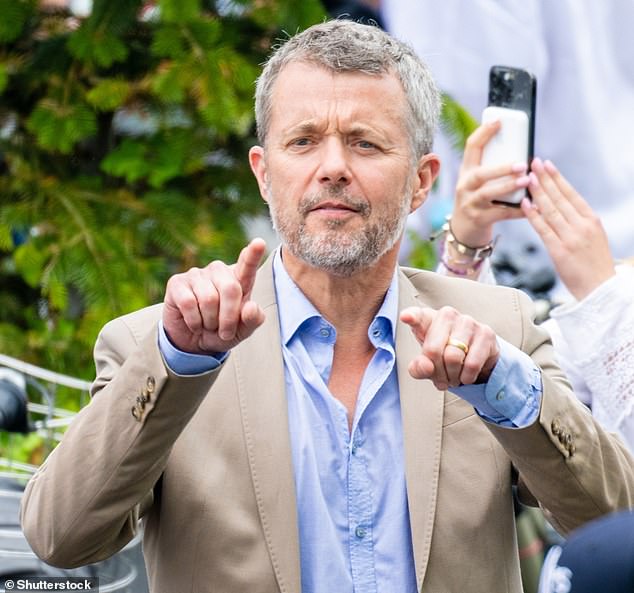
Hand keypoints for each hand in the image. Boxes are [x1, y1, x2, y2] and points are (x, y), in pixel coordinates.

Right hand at [163, 238, 266, 354]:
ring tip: (208, 325)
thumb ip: (253, 320)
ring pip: (209, 299)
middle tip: (225, 333)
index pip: (247, 265)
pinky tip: (194, 324)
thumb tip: (250, 307)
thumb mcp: (242, 331)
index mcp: (239, 279)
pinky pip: (189, 303)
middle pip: (231, 289)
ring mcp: (197, 274)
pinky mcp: (177, 282)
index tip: (259, 242)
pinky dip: (194, 321)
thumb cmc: (222, 331)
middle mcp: (219, 271)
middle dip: (229, 318)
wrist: (193, 342)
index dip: (253, 255)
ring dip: (210, 322)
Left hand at [400, 306, 499, 390]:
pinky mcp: (486, 333)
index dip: (411, 317)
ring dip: (452, 376)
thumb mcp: (426, 363)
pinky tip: (466, 376)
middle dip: (436, 372)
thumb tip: (426, 366)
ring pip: (453, 357)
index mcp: (427, 319)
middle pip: (433, 350)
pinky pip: (472, 363)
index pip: (417, 316)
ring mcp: (468, 321)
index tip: (405, 317)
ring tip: (453, 377)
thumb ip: (419, 367)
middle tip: (441, 379)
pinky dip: (467, 376)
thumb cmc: (444, 354)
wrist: (474, 356)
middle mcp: (447, 315)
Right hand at [451, 122, 529, 245]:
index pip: (471, 148)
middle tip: (521, 164)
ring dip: (507, 187)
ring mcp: (469, 204)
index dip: (483, 133)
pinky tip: (530, 206)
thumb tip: (522, 152)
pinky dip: (516, 211)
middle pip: (479, 174)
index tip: (499, 121)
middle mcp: (464, 187)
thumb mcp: (477, 182)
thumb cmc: (478, 200)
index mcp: (466, 171)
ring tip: (526, 181)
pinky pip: (500, 214)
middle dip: (500, 168)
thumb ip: (491, 168)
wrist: (463, 231)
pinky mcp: (478, 220)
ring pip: (487, 193)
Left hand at [522, 158, 615, 299]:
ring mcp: (571, 237)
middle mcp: (582, 225)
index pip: (571, 194)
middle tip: (532, 162)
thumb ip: (578, 221)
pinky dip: (533, 215)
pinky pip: (543, 229)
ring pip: (550, 210)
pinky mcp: (559, 250)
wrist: (600, 291)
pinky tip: (525, 204)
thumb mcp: (593, 237)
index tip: (546, 164)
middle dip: (544, 178)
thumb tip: (560, 205)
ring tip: (525, 178)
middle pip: (559, 197)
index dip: (557, 177)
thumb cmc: (594, 264)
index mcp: (591, 220)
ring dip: (537, 192)